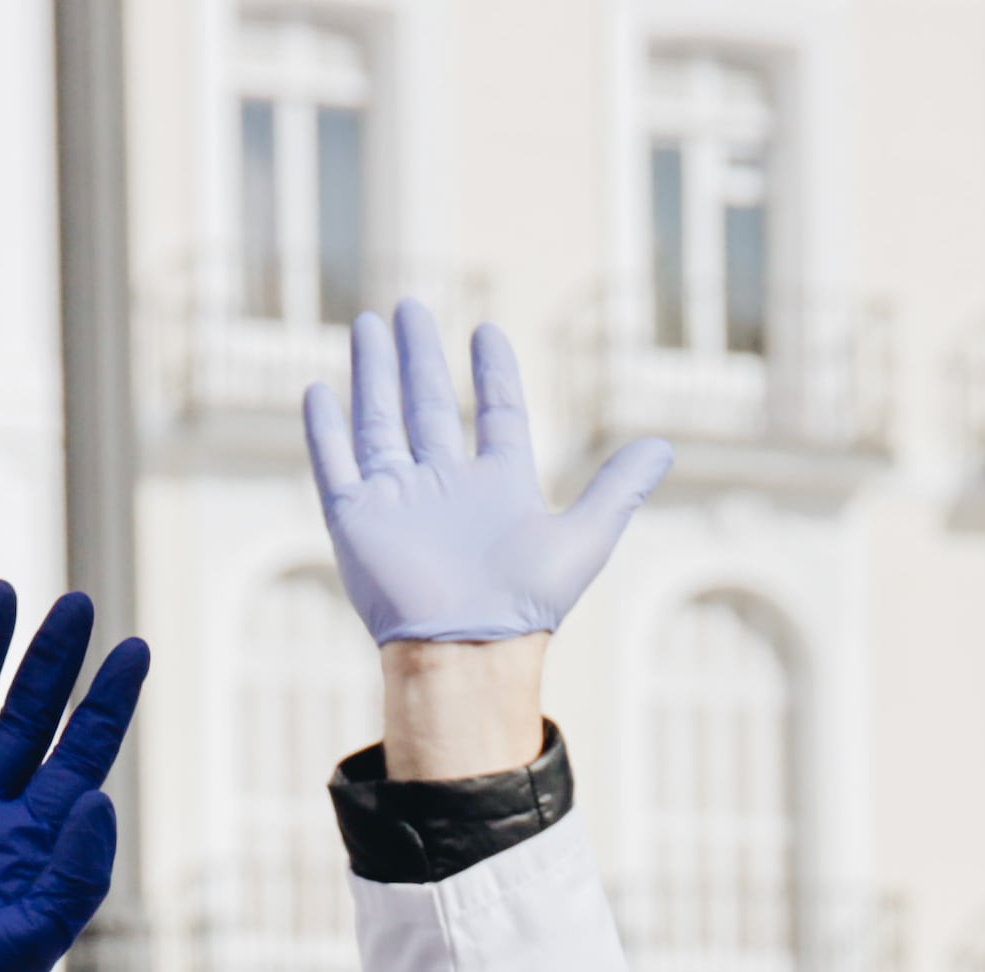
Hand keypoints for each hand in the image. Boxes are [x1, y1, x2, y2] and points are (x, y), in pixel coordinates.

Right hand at [0, 583, 148, 971]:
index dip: (106, 702)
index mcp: (27, 838)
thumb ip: (76, 872)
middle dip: (51, 661)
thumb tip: (99, 796)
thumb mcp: (31, 937)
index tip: (134, 647)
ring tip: (1, 593)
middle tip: (78, 604)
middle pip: (24, 715)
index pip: (79, 753)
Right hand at [305, 301, 671, 644]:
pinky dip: (325, 428)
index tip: (486, 331)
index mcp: (498, 487)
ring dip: (373, 374)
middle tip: (410, 308)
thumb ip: (619, 489)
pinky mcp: (355, 520)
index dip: (494, 374)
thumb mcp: (585, 537)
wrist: (467, 651)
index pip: (497, 415)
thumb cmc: (526, 605)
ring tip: (369, 323)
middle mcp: (445, 487)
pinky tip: (319, 389)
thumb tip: (665, 446)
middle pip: (430, 406)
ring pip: (380, 421)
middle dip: (419, 358)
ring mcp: (397, 501)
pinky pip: (336, 464)